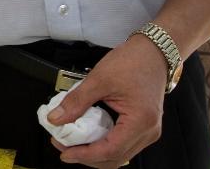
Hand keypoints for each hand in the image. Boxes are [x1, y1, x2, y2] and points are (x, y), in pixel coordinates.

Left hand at [48, 35, 167, 166]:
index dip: (85, 155)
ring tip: (73, 142)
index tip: (65, 153)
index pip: (110, 150)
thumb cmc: (134, 61)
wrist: (153, 52)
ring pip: (119, 154)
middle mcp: (148, 131)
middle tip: (64, 147)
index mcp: (141, 121)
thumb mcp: (99, 79)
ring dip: (95, 152)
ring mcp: (148, 130)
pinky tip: (88, 136)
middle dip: (87, 156)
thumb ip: (76, 101)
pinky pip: (122, 143)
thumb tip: (57, 119)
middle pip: (115, 158)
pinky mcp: (143, 126)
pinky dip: (104, 143)